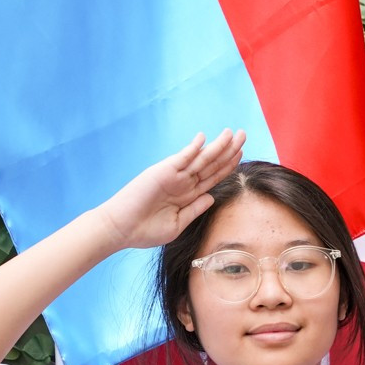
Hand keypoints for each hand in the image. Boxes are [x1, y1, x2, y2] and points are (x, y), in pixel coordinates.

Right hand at [96, 130, 246, 249]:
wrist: (121, 230)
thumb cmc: (146, 230)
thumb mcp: (178, 223)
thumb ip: (195, 209)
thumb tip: (212, 196)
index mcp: (188, 195)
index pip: (213, 176)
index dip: (228, 165)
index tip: (241, 153)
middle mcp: (183, 182)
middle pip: (212, 163)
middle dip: (229, 150)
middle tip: (243, 134)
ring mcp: (174, 176)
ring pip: (202, 158)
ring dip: (218, 146)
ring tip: (232, 134)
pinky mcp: (162, 172)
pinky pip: (181, 158)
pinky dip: (192, 148)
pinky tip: (204, 138)